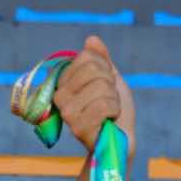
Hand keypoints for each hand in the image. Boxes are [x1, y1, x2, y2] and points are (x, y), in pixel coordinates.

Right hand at [53, 35, 135, 157]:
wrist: (121, 141)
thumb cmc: (115, 111)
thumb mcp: (112, 80)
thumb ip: (102, 60)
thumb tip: (92, 39)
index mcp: (65, 81)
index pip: (87, 56)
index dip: (106, 70)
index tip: (107, 86)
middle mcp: (60, 95)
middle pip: (94, 70)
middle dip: (111, 85)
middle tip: (109, 101)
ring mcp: (67, 112)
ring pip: (101, 88)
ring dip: (114, 101)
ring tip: (109, 113)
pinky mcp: (77, 127)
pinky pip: (104, 105)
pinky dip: (115, 112)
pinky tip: (109, 121)